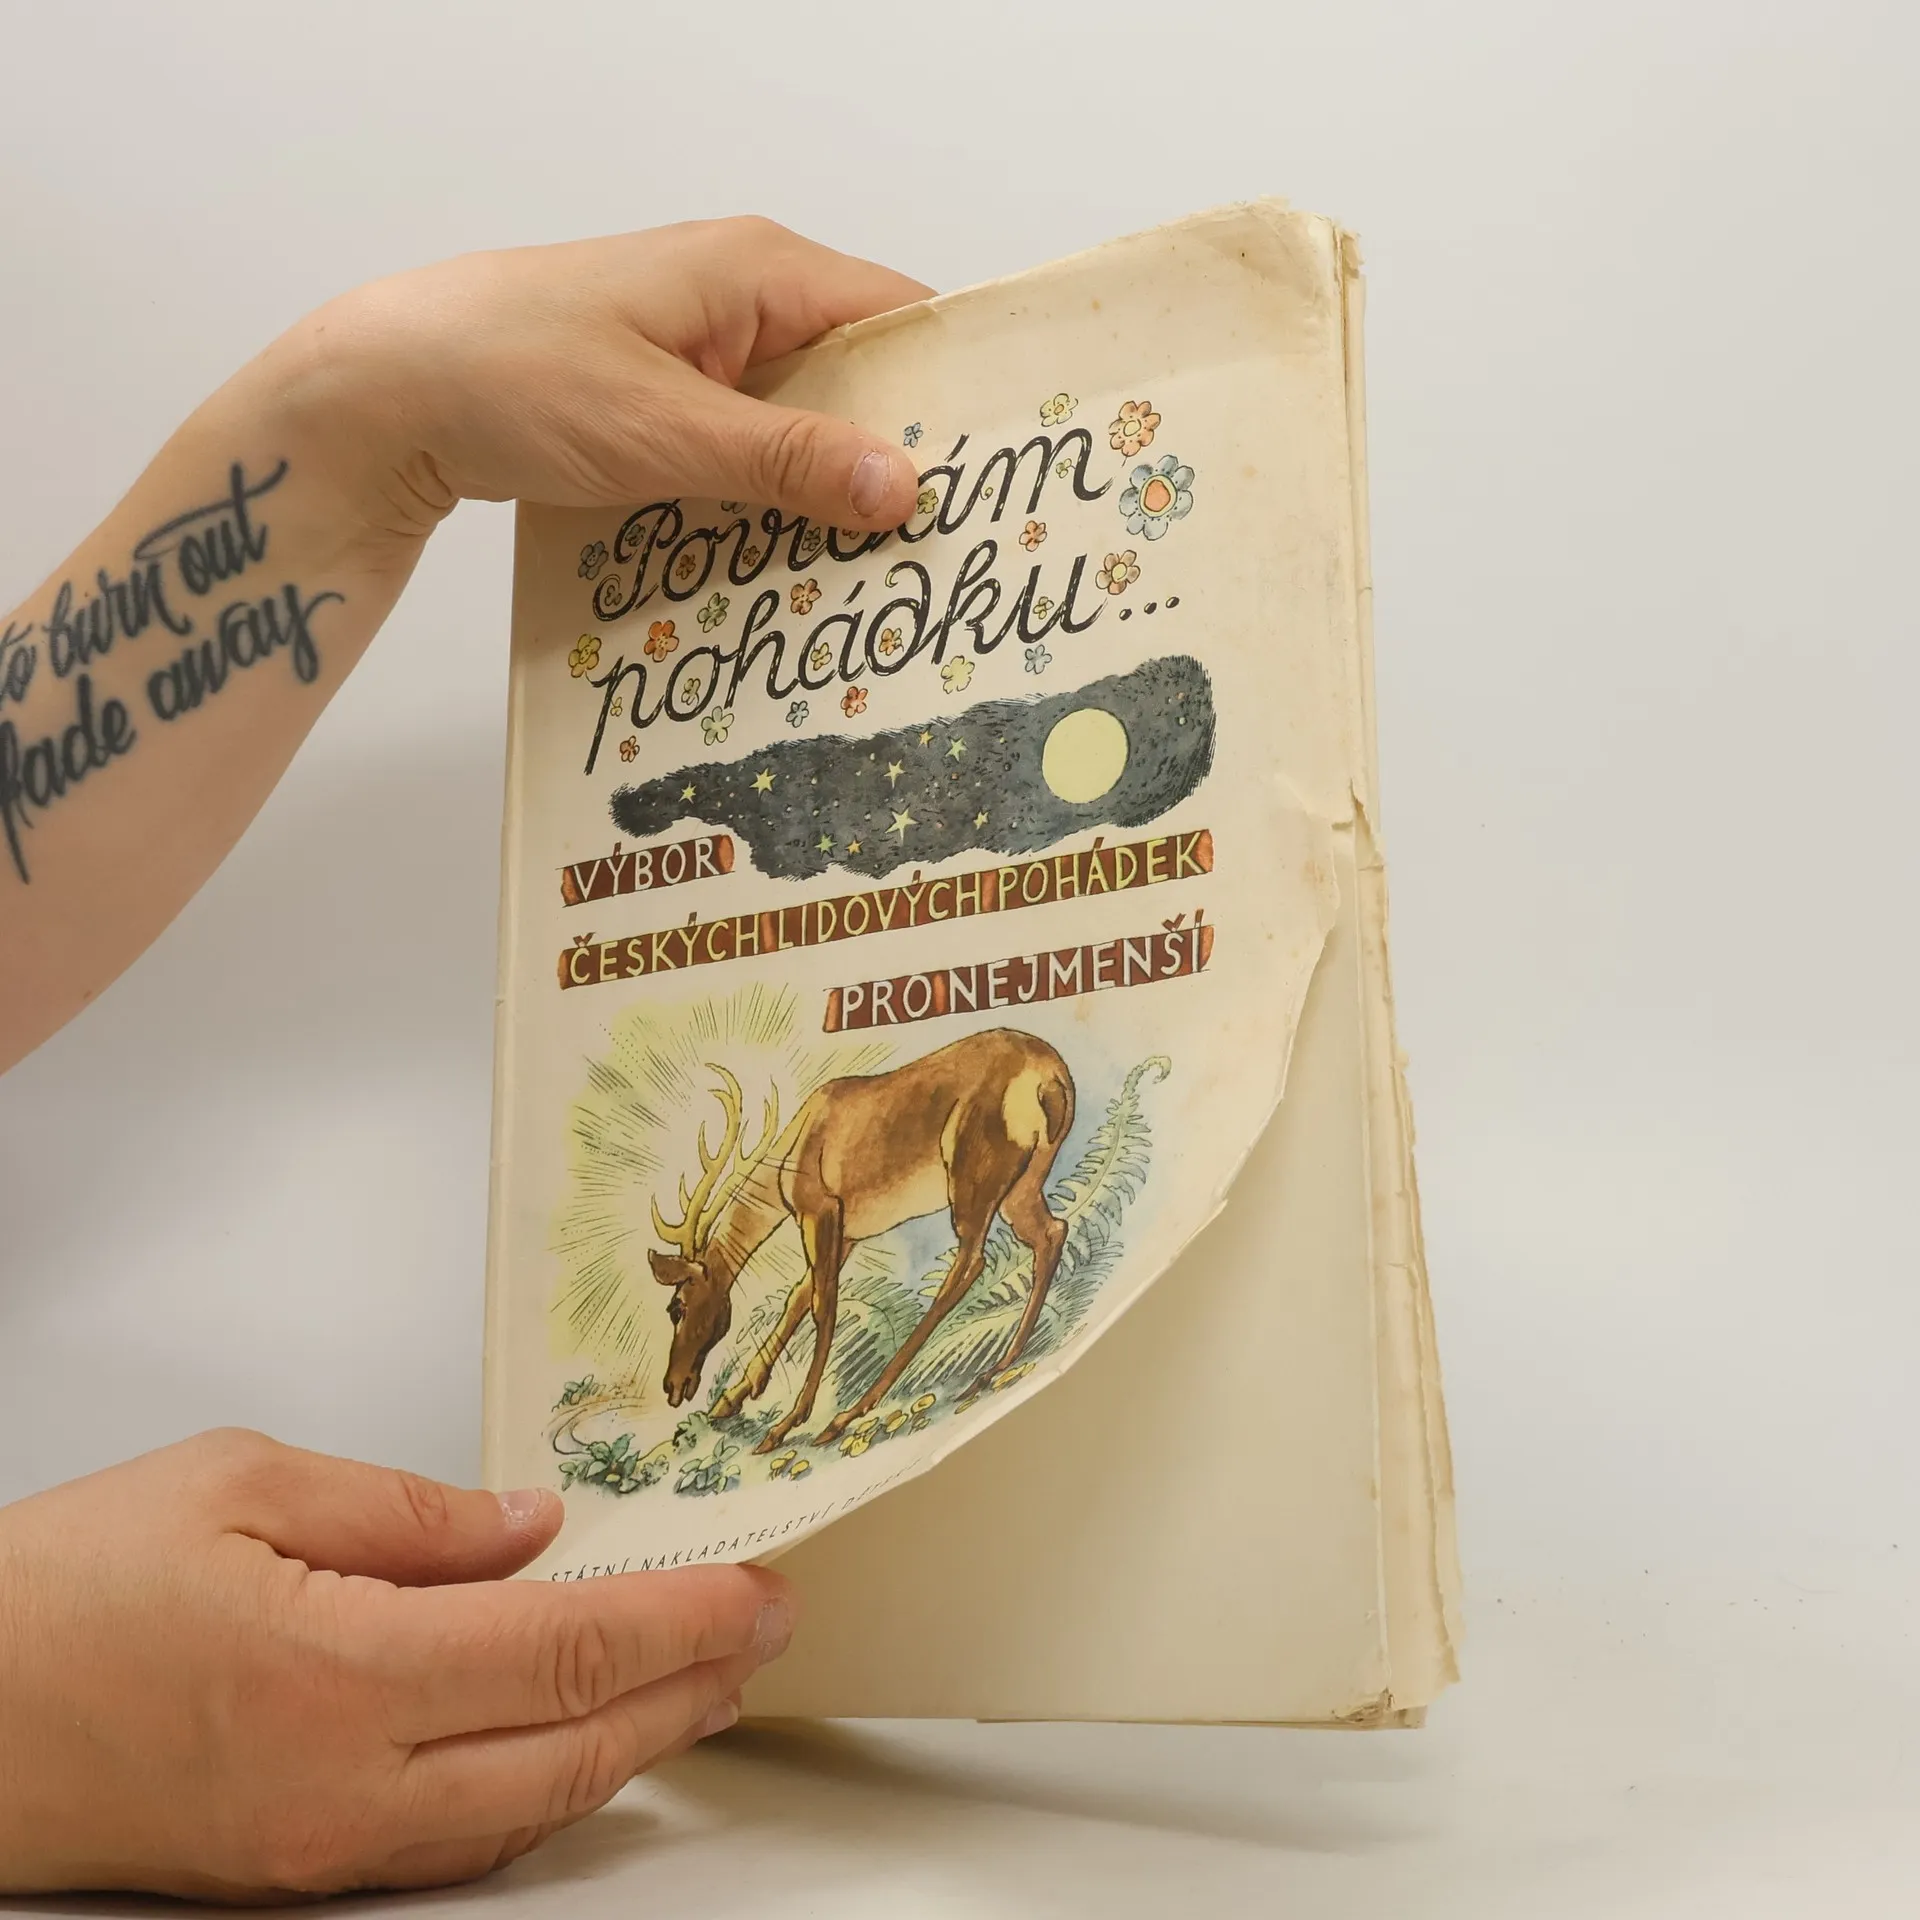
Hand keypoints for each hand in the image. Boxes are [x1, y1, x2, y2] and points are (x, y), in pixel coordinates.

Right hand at [0, 1429, 793, 1898]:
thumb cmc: (57, 1599)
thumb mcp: (237, 1485)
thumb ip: (406, 1511)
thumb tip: (526, 1527)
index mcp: (339, 1673)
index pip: (569, 1650)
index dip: (685, 1619)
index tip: (761, 1589)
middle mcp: (346, 1786)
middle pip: (575, 1749)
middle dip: (691, 1686)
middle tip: (763, 1629)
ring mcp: (324, 1847)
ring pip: (530, 1810)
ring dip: (632, 1744)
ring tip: (699, 1680)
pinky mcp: (295, 1871)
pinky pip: (460, 1843)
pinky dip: (545, 1788)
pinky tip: (576, 1742)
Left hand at [261, 215, 932, 550]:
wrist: (383, 393)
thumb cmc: (511, 374)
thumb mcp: (664, 427)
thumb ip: (787, 459)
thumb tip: (903, 485)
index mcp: (756, 272)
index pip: (897, 318)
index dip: (952, 389)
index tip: (996, 471)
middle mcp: (738, 300)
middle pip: (854, 380)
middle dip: (894, 459)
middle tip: (944, 546)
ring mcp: (698, 353)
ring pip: (797, 426)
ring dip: (825, 493)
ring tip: (877, 572)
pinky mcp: (662, 402)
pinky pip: (743, 451)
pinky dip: (765, 501)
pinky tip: (784, 563)